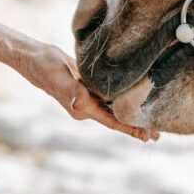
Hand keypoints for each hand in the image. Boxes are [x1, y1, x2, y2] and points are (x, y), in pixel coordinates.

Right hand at [19, 44, 158, 141]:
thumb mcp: (59, 77)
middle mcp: (86, 106)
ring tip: (151, 121)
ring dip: (131, 114)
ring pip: (114, 108)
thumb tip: (80, 104)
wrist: (34, 57)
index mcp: (82, 107)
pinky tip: (134, 99)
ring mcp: (87, 97)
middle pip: (115, 118)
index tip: (147, 136)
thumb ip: (71, 91)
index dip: (129, 129)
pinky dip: (123, 100)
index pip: (111, 121)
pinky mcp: (88, 87)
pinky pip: (109, 97)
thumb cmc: (45, 67)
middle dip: (135, 126)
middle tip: (159, 134)